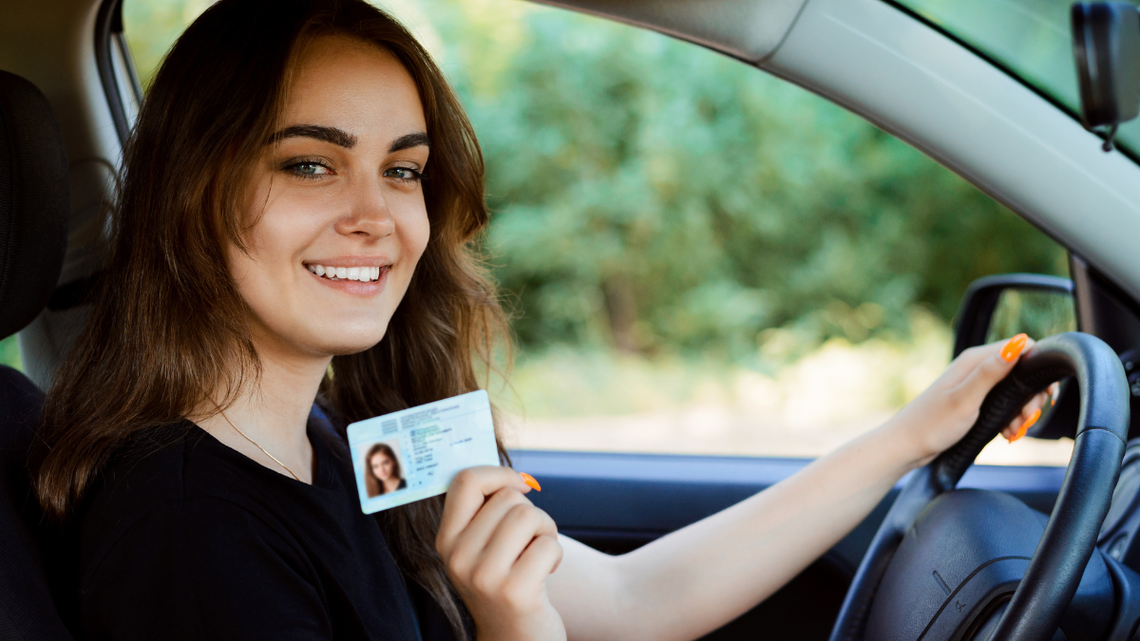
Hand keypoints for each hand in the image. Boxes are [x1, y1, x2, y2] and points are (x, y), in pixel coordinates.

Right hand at [436, 466, 565, 640]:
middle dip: (531, 512)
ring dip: (545, 531)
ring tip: (537, 554)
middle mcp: (458, 557)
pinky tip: (545, 574)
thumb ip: (486, 512)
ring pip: (529, 516)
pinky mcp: (515, 591)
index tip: (519, 484)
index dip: (499, 474)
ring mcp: (484, 576)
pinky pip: (548, 544)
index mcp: (446, 540)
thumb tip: (516, 476)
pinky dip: (555, 554)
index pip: (466, 481)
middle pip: (508, 497)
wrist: (514, 639)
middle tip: (528, 541)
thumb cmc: (506, 582)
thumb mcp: (482, 548)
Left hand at [885, 334, 1055, 468]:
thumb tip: (1018, 344)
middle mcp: (976, 367)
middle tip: (1027, 419)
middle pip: (1023, 370)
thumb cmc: (932, 424)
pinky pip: (1004, 404)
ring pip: (1015, 390)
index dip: (1038, 368)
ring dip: (1022, 411)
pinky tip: (1008, 433)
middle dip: (1032, 396)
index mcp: (974, 360)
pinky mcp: (974, 400)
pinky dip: (1011, 418)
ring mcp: (975, 384)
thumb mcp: (965, 399)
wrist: (907, 445)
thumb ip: (991, 373)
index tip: (1042, 395)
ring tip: (1015, 431)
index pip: (1023, 346)